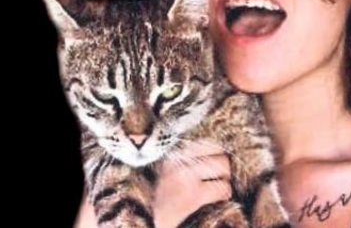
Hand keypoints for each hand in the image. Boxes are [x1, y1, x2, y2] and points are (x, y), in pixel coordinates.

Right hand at [73, 140, 231, 227]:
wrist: (126, 222)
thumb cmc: (130, 193)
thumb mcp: (138, 165)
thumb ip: (155, 151)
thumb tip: (176, 139)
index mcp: (163, 147)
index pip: (200, 132)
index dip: (210, 142)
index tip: (212, 149)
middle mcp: (174, 157)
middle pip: (216, 146)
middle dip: (218, 159)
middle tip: (214, 170)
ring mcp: (185, 175)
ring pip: (224, 165)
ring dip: (223, 176)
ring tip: (215, 184)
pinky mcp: (192, 197)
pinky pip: (222, 188)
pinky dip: (223, 194)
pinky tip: (214, 199)